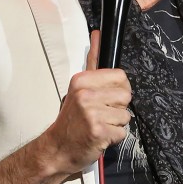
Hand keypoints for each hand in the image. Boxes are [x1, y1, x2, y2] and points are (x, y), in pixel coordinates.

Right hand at [39, 30, 131, 174]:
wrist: (57, 149)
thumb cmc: (70, 120)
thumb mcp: (78, 88)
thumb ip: (92, 62)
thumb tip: (98, 34)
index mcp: (82, 81)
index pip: (121, 77)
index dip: (119, 90)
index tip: (106, 98)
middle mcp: (86, 94)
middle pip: (126, 96)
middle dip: (118, 108)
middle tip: (100, 115)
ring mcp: (92, 113)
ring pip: (125, 116)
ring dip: (115, 124)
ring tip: (99, 125)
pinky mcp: (99, 132)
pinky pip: (122, 132)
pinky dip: (113, 138)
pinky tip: (99, 136)